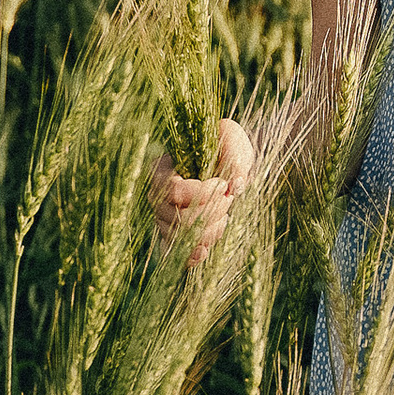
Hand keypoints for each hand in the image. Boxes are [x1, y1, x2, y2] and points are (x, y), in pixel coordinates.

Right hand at [152, 114, 256, 250]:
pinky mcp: (177, 232)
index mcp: (162, 167)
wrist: (225, 156)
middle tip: (229, 198)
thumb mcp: (231, 139)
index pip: (172, 190)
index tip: (223, 183)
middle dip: (210, 212)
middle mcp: (157, 194)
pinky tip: (203, 252)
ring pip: (179, 237)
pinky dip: (189, 255)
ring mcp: (164, 216)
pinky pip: (174, 251)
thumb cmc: (223, 142)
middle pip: (175, 217)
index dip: (200, 193)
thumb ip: (234, 156)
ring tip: (225, 216)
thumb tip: (237, 183)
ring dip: (209, 231)